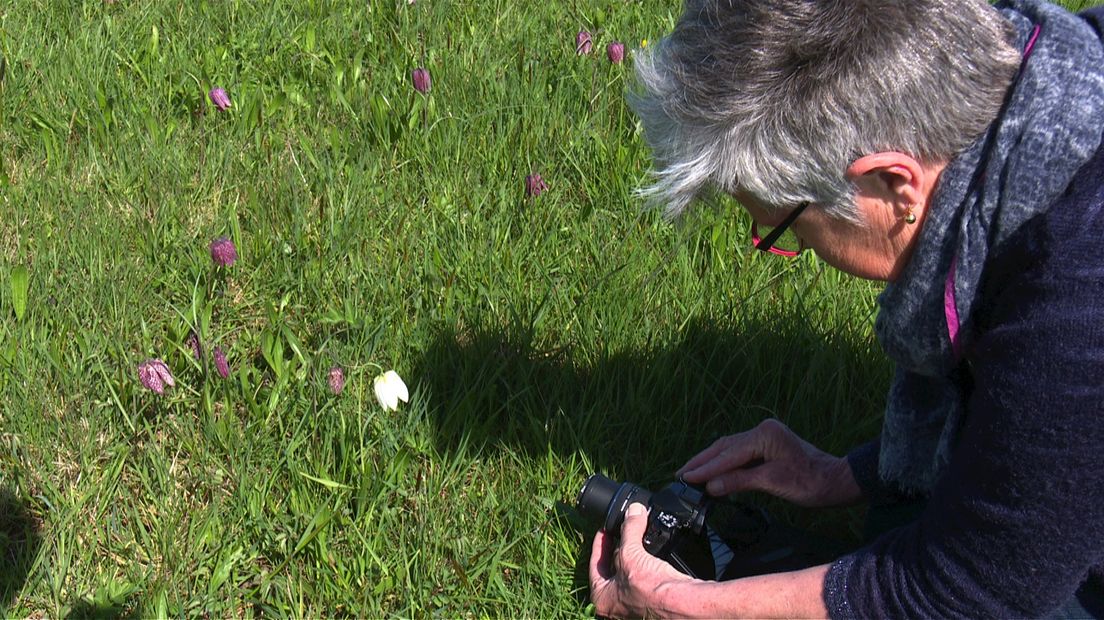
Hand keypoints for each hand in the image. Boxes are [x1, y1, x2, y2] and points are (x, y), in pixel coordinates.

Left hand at [588, 503, 694, 618]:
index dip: (599, 544)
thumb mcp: (631, 554)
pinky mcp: (655, 601)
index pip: (595, 565)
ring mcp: (637, 605)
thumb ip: (629, 529)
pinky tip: (653, 553)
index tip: (604, 530)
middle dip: (618, 549)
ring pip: (631, 574)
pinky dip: (647, 563)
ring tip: (638, 538)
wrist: (684, 606)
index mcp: (602, 598)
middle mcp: (617, 605)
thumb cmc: (650, 590)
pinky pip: (646, 577)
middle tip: (621, 531)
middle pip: (613, 570)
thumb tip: (633, 511)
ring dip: (634, 556)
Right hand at [678, 418, 861, 507]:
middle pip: (725, 447)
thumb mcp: (774, 483)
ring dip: (710, 462)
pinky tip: (713, 471)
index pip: (728, 454)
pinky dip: (724, 463)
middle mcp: (763, 431)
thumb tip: (711, 486)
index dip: (706, 468)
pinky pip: (739, 453)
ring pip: (730, 449)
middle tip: (680, 474)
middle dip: (702, 462)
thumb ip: (740, 481)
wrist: (836, 481)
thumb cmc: (810, 483)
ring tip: (689, 473)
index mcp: (765, 435)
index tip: (685, 478)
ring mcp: (765, 437)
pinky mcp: (767, 445)